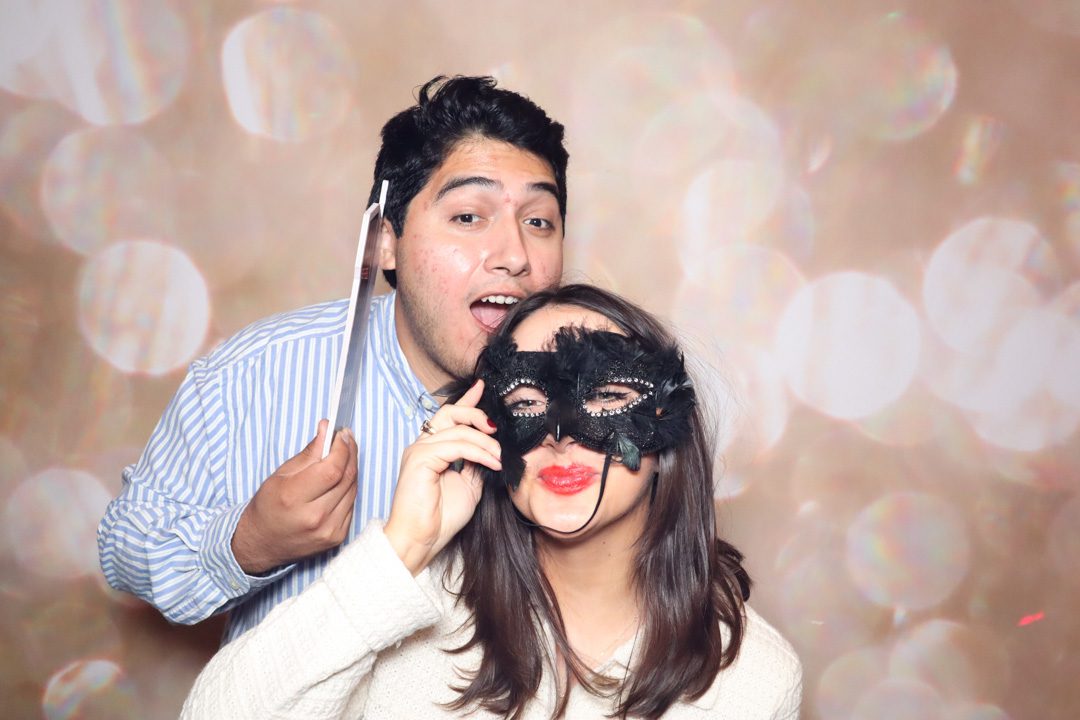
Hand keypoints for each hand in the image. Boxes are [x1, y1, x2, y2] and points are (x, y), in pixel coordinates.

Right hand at [232, 420, 357, 573]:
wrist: (262, 543)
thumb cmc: (268, 506)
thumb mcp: (281, 475)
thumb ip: (309, 453)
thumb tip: (327, 429)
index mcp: (293, 498)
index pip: (332, 469)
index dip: (341, 448)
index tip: (342, 434)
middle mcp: (313, 517)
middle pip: (346, 477)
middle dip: (350, 453)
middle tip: (347, 438)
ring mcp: (327, 530)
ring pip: (353, 490)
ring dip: (352, 469)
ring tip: (345, 454)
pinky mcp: (337, 537)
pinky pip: (351, 504)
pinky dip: (349, 488)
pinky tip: (342, 478)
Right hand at [384, 380, 500, 574]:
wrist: (422, 540)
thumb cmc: (440, 519)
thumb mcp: (468, 485)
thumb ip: (475, 463)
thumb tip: (490, 448)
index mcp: (431, 450)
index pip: (449, 417)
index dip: (466, 401)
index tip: (482, 387)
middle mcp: (422, 445)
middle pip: (450, 412)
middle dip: (477, 414)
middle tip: (496, 427)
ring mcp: (419, 450)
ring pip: (459, 430)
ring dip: (486, 443)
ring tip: (500, 459)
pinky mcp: (420, 459)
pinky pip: (456, 446)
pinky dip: (478, 452)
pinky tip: (491, 462)